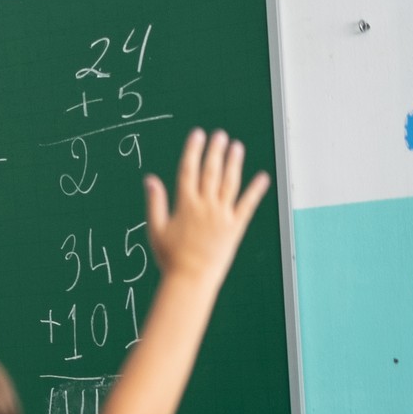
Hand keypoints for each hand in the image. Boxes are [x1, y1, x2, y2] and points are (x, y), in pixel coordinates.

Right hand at [145, 129, 270, 285]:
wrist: (191, 278)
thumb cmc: (170, 257)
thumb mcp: (156, 229)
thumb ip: (155, 202)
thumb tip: (150, 179)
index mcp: (185, 205)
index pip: (188, 171)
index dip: (193, 151)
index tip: (197, 135)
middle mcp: (205, 206)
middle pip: (211, 172)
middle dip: (215, 151)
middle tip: (220, 135)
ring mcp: (222, 215)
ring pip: (230, 183)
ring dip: (234, 163)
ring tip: (237, 147)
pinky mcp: (236, 226)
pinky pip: (248, 204)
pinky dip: (256, 190)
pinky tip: (262, 177)